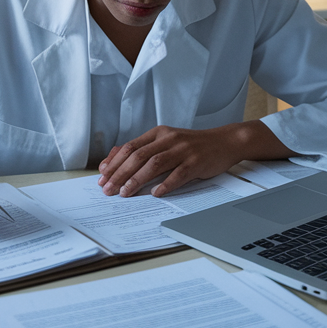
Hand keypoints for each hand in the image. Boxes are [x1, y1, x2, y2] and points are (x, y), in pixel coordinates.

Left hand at [97, 121, 288, 197]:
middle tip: (108, 189)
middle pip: (139, 156)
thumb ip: (143, 150)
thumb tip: (114, 162)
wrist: (225, 141)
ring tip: (125, 193)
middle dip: (120, 174)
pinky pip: (179, 174)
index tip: (102, 178)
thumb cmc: (192, 146)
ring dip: (137, 180)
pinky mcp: (196, 162)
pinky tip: (156, 194)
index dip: (114, 163)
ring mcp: (183, 150)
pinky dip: (166, 184)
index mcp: (158, 134)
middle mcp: (169, 139)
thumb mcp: (166, 143)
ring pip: (154, 164)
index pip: (130, 147)